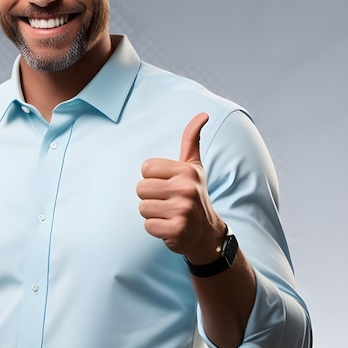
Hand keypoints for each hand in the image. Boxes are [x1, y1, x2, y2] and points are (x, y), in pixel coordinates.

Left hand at [136, 113, 226, 262]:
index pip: (146, 169)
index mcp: (186, 171)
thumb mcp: (194, 167)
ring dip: (152, 213)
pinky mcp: (176, 230)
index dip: (153, 178)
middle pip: (141, 188)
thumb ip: (191, 140)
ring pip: (143, 207)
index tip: (168, 184)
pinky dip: (155, 228)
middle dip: (150, 197)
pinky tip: (170, 226)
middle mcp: (186, 189)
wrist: (206, 233)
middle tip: (168, 201)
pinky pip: (148, 225)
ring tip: (169, 213)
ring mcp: (182, 210)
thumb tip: (203, 114)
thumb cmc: (194, 195)